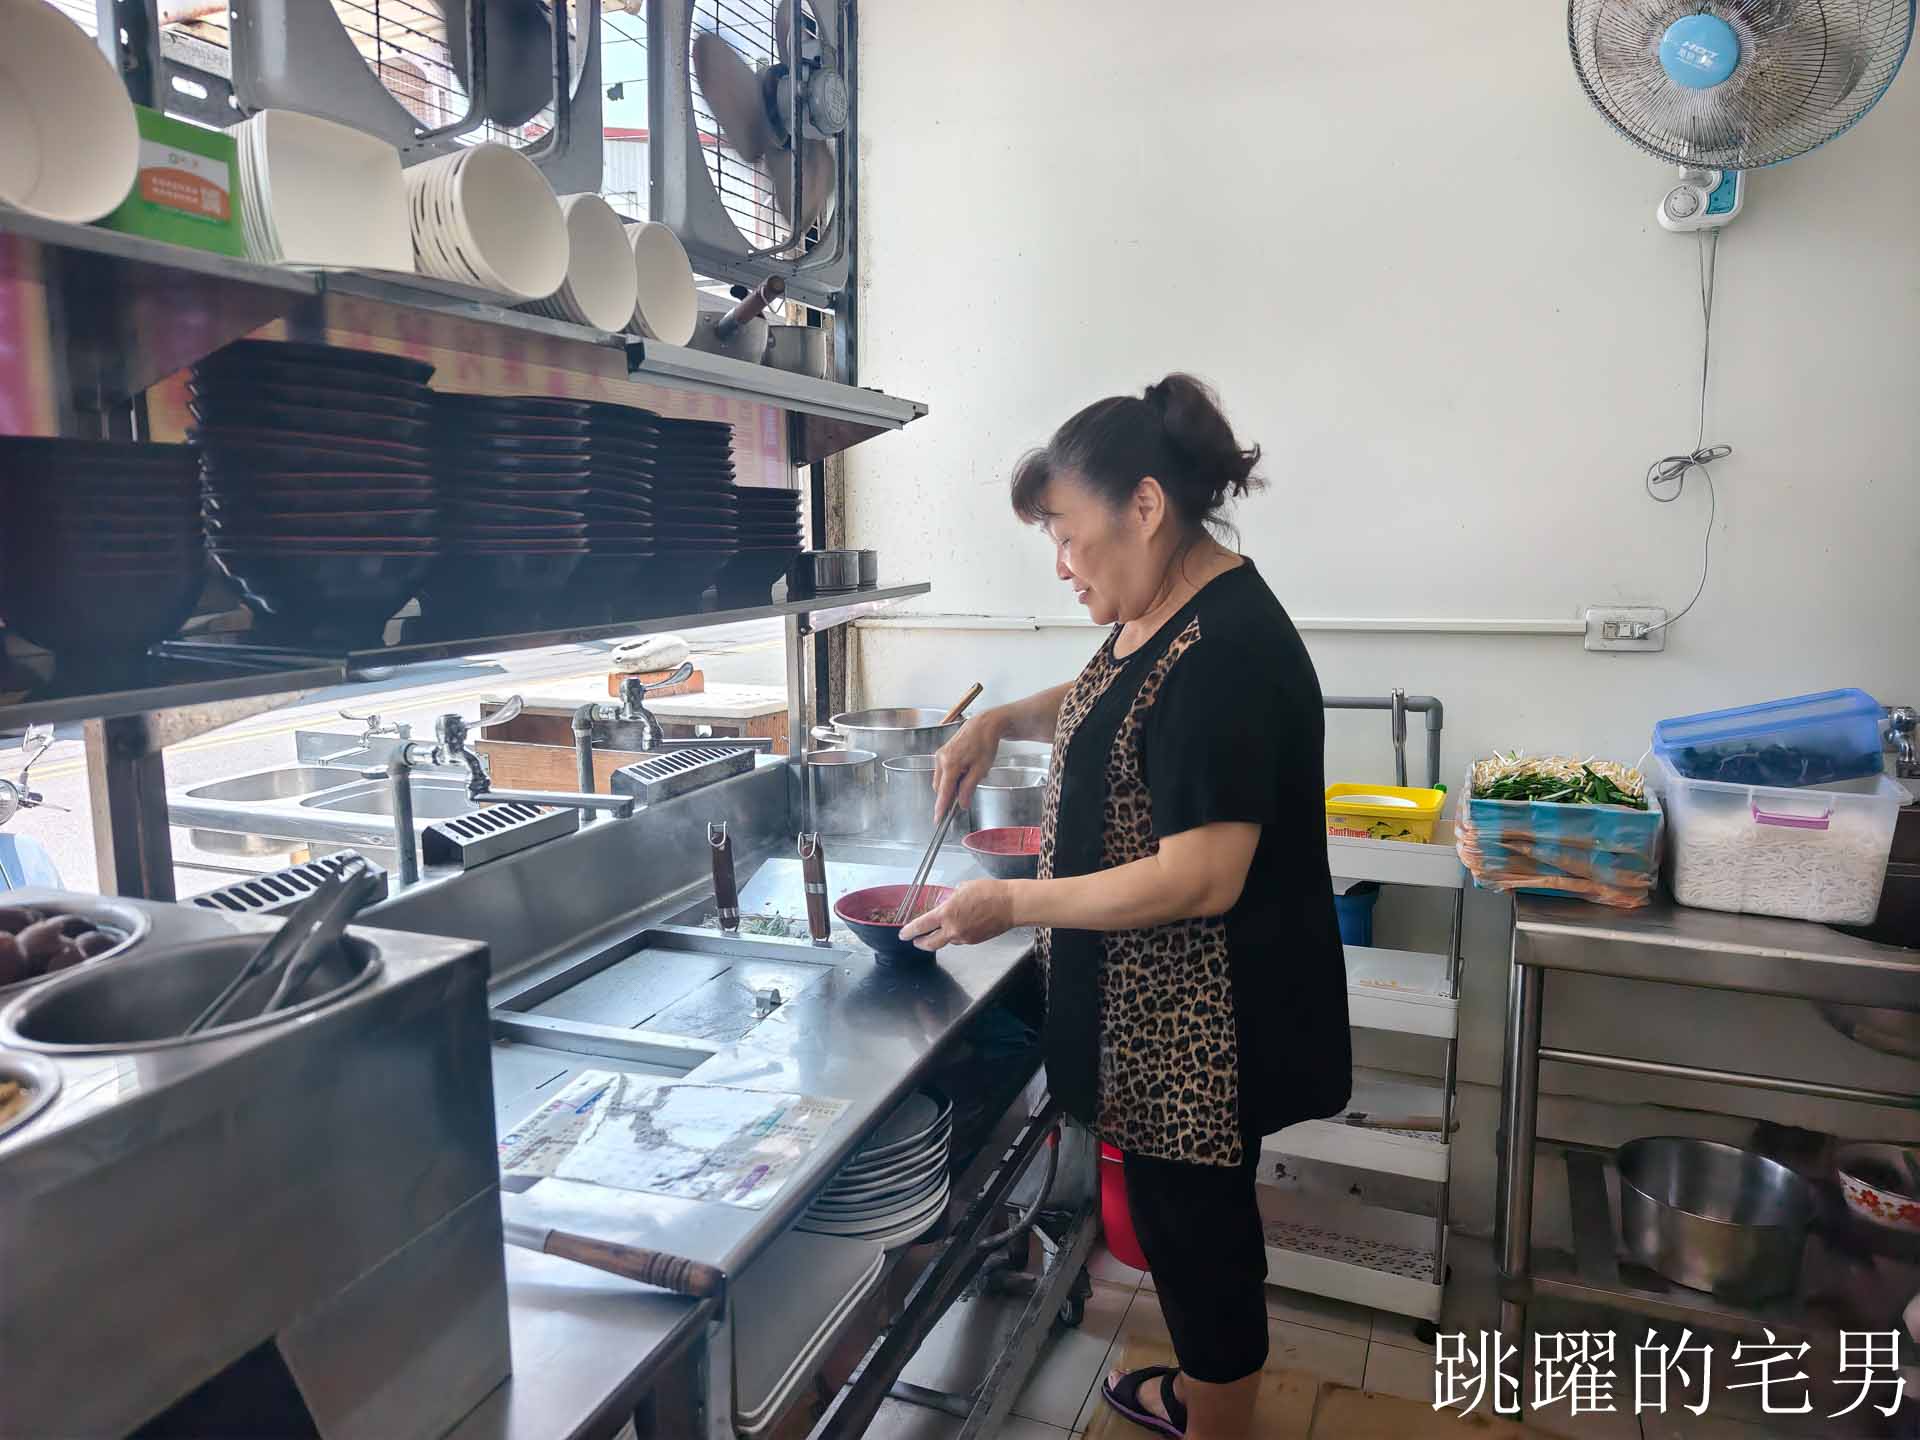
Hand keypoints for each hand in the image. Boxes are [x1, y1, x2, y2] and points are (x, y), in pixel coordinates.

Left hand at [899, 879, 1013, 950]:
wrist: (1011, 905)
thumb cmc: (989, 892)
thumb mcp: (963, 888)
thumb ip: (951, 898)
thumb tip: (948, 902)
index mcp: (947, 914)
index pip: (921, 926)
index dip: (909, 931)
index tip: (903, 934)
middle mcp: (953, 929)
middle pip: (930, 943)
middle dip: (920, 943)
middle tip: (916, 941)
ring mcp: (964, 937)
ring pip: (947, 940)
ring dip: (942, 935)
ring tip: (943, 927)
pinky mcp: (974, 941)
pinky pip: (960, 939)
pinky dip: (957, 934)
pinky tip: (962, 925)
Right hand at [932, 709, 1005, 820]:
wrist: (983, 725)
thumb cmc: (984, 744)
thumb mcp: (981, 769)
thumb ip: (969, 788)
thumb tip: (962, 804)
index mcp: (951, 764)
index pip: (943, 792)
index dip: (941, 807)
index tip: (938, 820)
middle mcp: (941, 759)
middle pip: (940, 788)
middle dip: (951, 794)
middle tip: (967, 794)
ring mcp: (940, 755)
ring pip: (941, 780)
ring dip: (952, 785)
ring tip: (971, 775)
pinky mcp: (942, 753)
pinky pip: (943, 771)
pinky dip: (952, 776)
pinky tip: (966, 769)